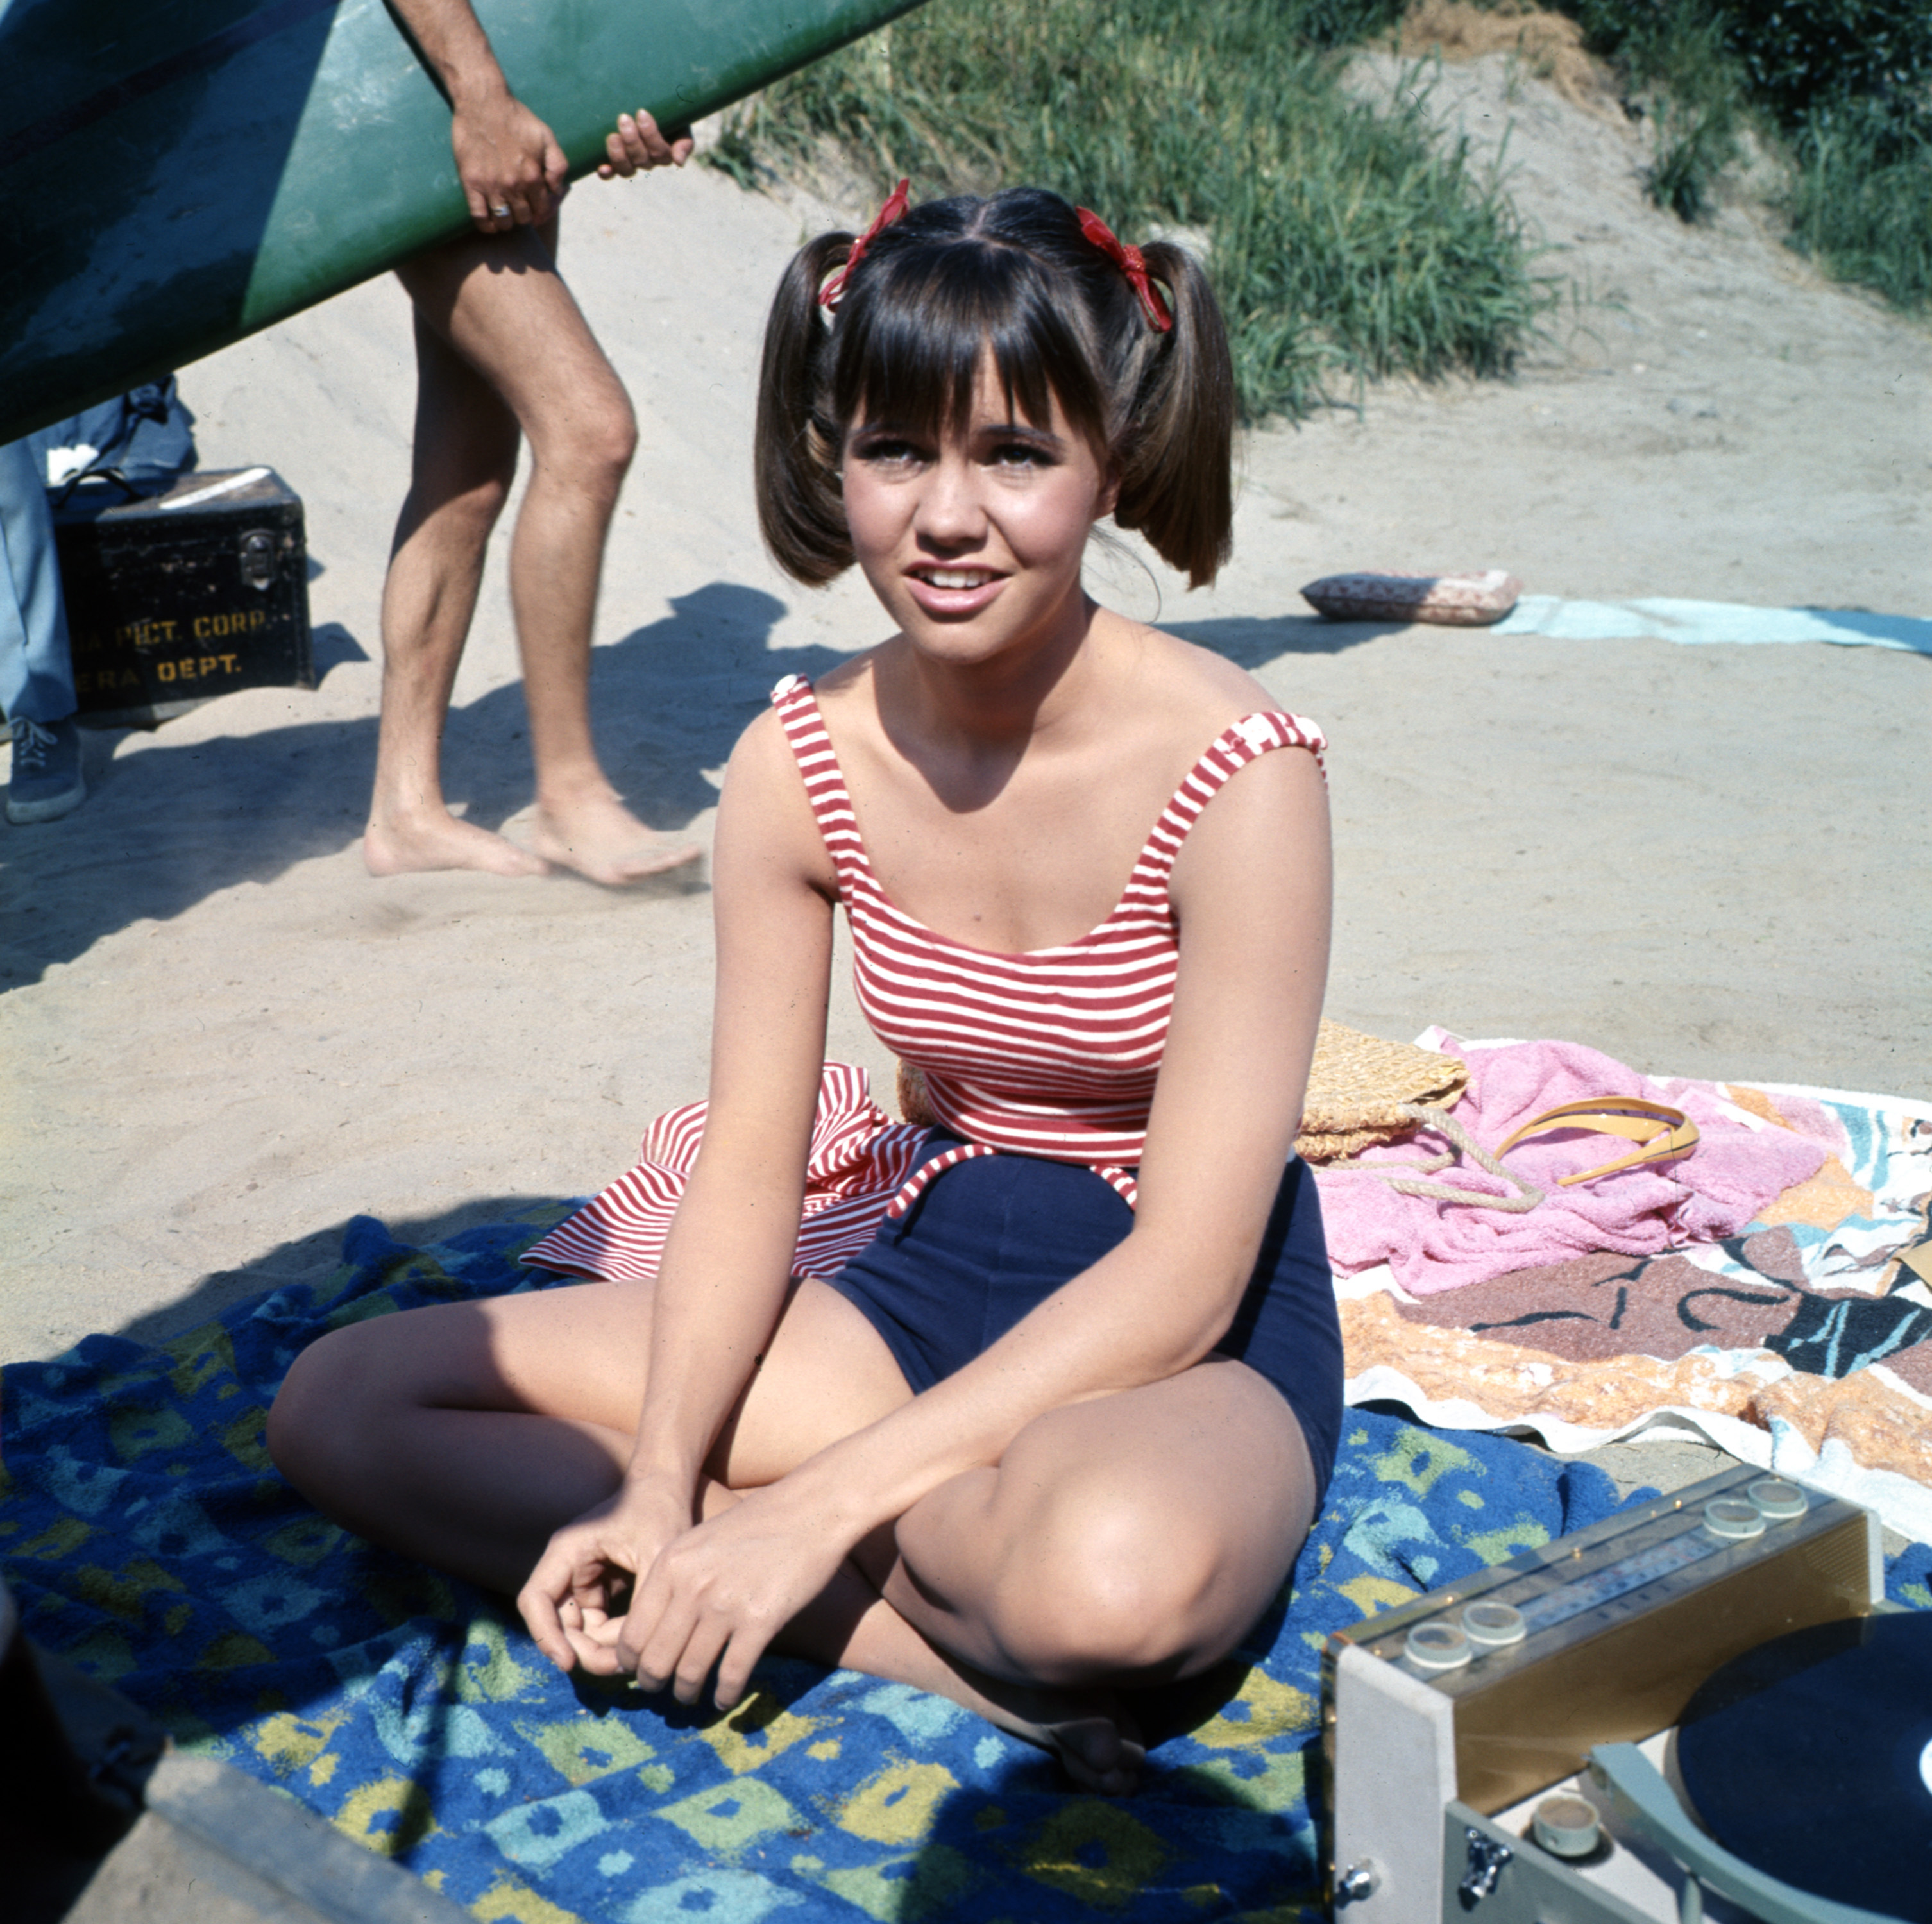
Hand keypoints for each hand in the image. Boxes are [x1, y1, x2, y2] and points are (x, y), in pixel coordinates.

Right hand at [451, 89, 568, 232]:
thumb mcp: (547, 137)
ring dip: (507, 222)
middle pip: (524, 219)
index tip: (535, 206)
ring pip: (504, 222)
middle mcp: (514, 185)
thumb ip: (558, 166)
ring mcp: (491, 185)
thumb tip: (557, 191)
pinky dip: (486, 225)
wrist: (483, 102)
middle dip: (525, 215)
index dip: (541, 211)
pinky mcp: (471, 183)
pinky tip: (490, 221)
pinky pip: (479, 217)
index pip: (542, 210)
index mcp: (533, 176)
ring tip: (505, 211)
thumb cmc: (517, 119)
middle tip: (519, 206)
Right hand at [516, 1474, 691, 1674]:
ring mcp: (581, 1576)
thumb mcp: (655, 1556)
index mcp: (568, 1550)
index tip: (569, 1663)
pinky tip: (636, 1645)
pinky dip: (612, 1637)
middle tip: (620, 1667)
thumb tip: (629, 1654)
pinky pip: (596, 1622)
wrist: (671, 1484)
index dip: (546, 1636)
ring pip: (578, 1628)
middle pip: (558, 1622)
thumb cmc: (662, 1509)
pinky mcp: (599, 1585)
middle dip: (583, 1650)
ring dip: (599, 1648)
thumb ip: (640, 1604)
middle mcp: (567, 1564)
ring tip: (633, 1659)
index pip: (536, 1600)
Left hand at [597, 108, 693, 178]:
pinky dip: (607, 172)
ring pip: (626, 169)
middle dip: (632, 140)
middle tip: (624, 118)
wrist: (649, 103)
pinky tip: (602, 168)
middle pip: (642, 160)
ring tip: (612, 136)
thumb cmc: (666, 110)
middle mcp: (648, 161)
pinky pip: (611, 173)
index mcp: (665, 154)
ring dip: (618, 154)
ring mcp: (631, 163)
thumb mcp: (680, 123)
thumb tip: (678, 162)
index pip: (659, 152)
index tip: (641, 112)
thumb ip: (684, 142)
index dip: (650, 135)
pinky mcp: (614, 161)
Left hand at [616, 1484, 851, 1709]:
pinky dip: (725, 1695)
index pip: (633, 1634)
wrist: (810, 1508)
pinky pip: (732, 1675)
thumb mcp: (701, 1541)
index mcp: (670, 1564)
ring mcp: (726, 1605)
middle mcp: (692, 1587)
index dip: (632, 1663)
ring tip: (690, 1697)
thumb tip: (652, 1629)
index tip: (640, 1671)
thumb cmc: (756, 1523)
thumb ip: (675, 1579)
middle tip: (661, 1690)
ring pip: (690, 1673)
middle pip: (656, 1661)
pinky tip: (725, 1699)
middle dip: (654, 1684)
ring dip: (687, 1693)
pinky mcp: (761, 1621)